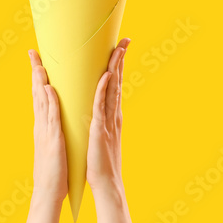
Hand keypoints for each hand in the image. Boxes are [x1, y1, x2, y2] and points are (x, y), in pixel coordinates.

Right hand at [27, 49, 66, 219]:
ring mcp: (45, 131)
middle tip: (33, 53)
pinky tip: (50, 88)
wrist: (49, 192)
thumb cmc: (54, 170)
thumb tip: (53, 120)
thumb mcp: (52, 144)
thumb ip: (52, 130)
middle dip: (35, 72)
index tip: (37, 61)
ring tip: (39, 63)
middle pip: (37, 93)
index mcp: (43, 126)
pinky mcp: (53, 139)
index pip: (40, 96)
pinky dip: (50, 101)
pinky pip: (51, 116)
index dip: (38, 78)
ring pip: (42, 101)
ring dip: (40, 81)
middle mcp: (41, 125)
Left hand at [87, 38, 133, 222]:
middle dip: (120, 59)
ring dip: (115, 68)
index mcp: (111, 114)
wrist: (105, 182)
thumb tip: (96, 105)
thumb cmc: (99, 159)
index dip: (118, 65)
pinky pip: (101, 105)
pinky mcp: (100, 129)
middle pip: (117, 81)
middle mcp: (113, 114)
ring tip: (118, 49)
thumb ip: (100, 118)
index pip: (115, 83)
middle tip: (125, 39)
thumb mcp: (100, 133)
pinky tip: (106, 76)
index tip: (120, 46)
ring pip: (112, 89)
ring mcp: (108, 120)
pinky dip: (103, 89)